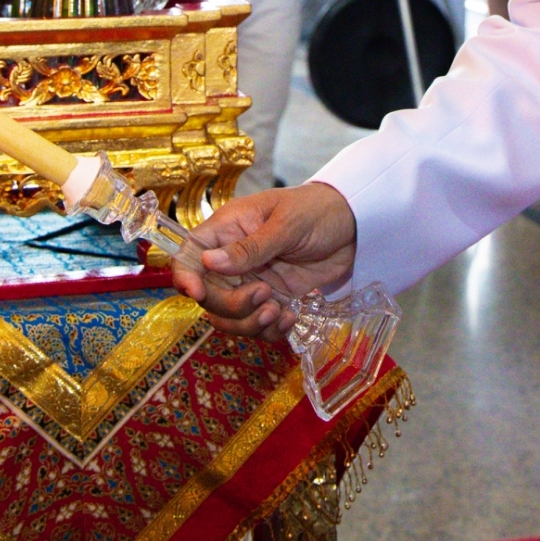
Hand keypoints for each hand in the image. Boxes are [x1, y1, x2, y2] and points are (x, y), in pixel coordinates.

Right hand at [172, 183, 358, 338]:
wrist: (355, 227)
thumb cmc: (317, 210)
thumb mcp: (285, 224)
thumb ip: (250, 247)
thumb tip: (208, 261)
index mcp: (228, 230)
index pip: (189, 255)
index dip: (184, 277)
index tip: (197, 294)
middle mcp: (234, 260)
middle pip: (208, 294)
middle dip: (231, 304)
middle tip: (265, 294)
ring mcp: (252, 282)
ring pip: (230, 317)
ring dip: (250, 322)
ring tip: (279, 310)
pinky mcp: (273, 299)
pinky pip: (258, 326)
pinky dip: (271, 330)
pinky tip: (291, 316)